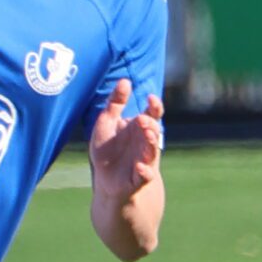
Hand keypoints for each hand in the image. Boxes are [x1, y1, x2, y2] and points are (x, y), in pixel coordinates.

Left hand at [88, 82, 164, 196]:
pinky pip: (145, 175)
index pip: (153, 114)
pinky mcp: (139, 177)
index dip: (155, 106)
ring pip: (152, 151)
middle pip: (154, 130)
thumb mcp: (106, 123)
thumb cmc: (107, 150)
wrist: (106, 180)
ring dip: (151, 143)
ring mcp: (144, 159)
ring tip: (147, 135)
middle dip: (150, 125)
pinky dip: (144, 171)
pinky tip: (139, 167)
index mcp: (139, 128)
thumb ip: (115, 103)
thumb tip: (125, 80)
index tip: (150, 98)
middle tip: (142, 120)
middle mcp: (145, 142)